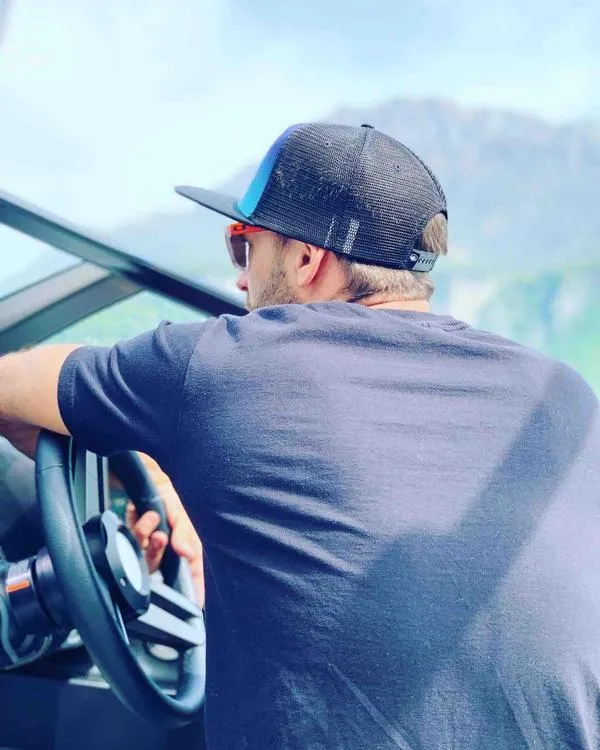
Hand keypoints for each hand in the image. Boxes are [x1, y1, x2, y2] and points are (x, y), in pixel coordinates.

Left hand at [124, 456, 203, 606]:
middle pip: (161, 567)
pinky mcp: (135, 540)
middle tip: (160, 536)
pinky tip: (143, 514)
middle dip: (158, 552)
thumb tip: (185, 552)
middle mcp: (167, 551)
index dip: (194, 591)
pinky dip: (137, 527)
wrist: (148, 482)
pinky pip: (132, 542)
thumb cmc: (170, 498)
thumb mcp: (181, 513)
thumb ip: (185, 532)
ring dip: (146, 537)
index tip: (196, 605)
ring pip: (144, 556)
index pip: (192, 574)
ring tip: (150, 517)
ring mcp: (149, 547)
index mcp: (184, 548)